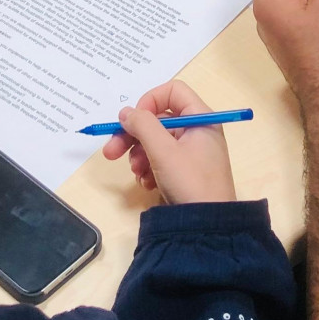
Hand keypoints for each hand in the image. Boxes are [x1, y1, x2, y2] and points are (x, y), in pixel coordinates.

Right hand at [102, 79, 237, 203]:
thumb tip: (125, 112)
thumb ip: (142, 125)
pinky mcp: (185, 171)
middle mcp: (197, 131)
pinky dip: (149, 168)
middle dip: (133, 135)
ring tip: (137, 173)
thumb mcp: (163, 150)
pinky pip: (161, 159)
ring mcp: (192, 152)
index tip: (134, 120)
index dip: (150, 101)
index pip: (172, 91)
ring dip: (140, 155)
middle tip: (111, 151)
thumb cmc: (190, 181)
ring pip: (156, 141)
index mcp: (201, 118)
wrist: (207, 227)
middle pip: (158, 119)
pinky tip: (146, 183)